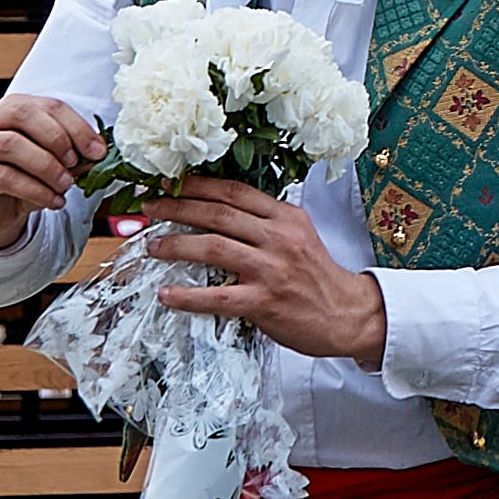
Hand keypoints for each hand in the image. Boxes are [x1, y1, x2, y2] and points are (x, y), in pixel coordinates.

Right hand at [0, 92, 100, 250]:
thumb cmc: (25, 177)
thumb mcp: (56, 164)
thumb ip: (74, 156)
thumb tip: (98, 155)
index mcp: (16, 107)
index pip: (50, 106)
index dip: (78, 127)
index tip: (98, 151)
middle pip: (24, 114)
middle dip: (57, 138)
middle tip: (75, 163)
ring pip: (11, 144)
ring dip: (46, 166)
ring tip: (65, 185)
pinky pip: (5, 177)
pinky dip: (36, 190)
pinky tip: (53, 201)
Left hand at [140, 175, 388, 364]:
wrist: (347, 314)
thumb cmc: (318, 277)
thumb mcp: (299, 236)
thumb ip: (266, 222)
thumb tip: (222, 211)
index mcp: (285, 217)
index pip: (235, 191)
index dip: (198, 186)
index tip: (172, 184)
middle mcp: (278, 237)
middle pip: (218, 214)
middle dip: (178, 208)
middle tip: (151, 208)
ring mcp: (270, 269)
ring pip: (213, 247)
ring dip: (176, 245)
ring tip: (153, 246)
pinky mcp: (263, 301)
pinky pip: (217, 296)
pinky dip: (187, 296)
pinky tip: (167, 295)